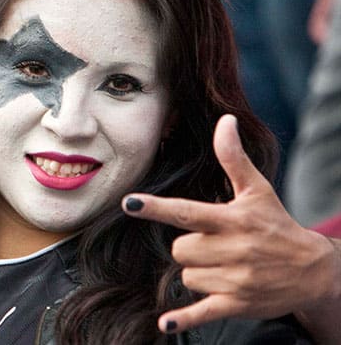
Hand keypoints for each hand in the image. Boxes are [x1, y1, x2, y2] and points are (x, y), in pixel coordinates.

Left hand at [123, 115, 340, 340]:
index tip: (129, 203)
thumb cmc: (277, 225)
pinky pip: (203, 312)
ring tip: (222, 266)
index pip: (186, 211)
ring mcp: (235, 279)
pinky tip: (166, 324)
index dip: (156, 207)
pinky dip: (184, 319)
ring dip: (196, 273)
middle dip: (188, 247)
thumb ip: (233, 158)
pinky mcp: (238, 304)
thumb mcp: (258, 191)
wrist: (314, 272)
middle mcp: (233, 250)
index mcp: (232, 220)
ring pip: (187, 276)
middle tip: (212, 245)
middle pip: (180, 249)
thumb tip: (225, 120)